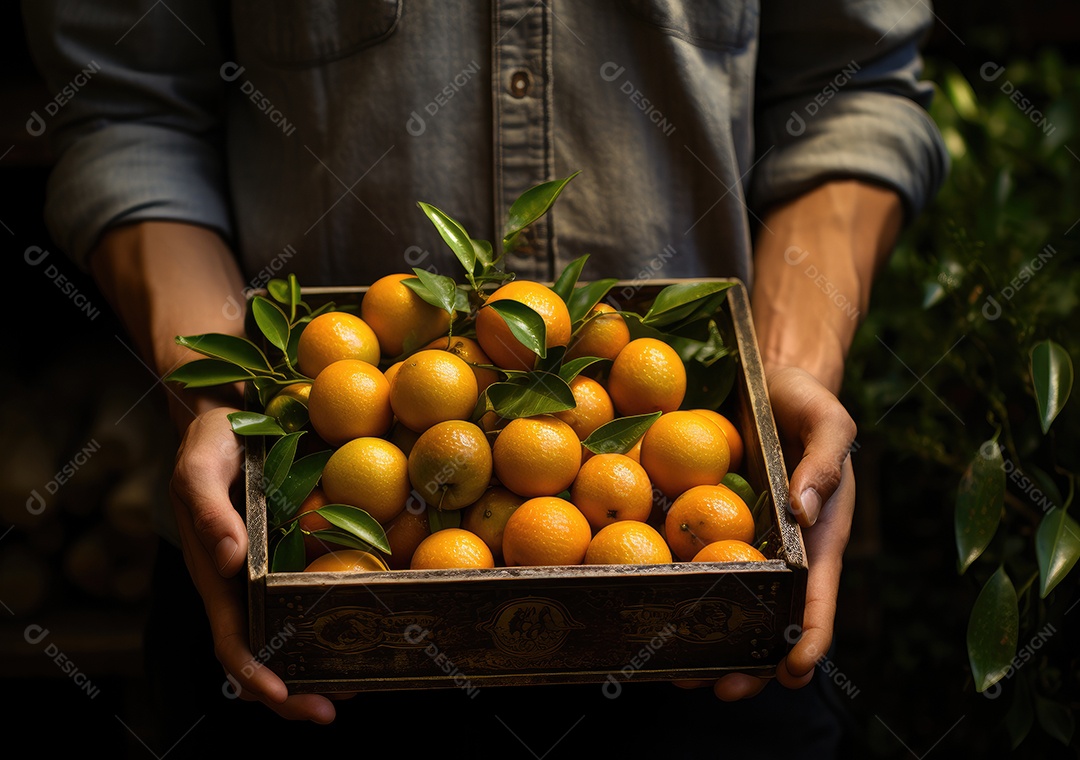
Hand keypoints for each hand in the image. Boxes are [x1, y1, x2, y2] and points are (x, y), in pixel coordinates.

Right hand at [170, 406, 337, 721]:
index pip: (229, 639)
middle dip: (293, 692)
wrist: (230, 416)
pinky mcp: (293, 555)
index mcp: (215, 574)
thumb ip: (207, 510)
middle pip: (262, 653)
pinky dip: (332, 622)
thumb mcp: (200, 465)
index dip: (253, 674)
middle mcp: (242, 584)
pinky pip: (311, 597)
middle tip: (336, 708)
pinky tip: (367, 627)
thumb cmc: (211, 441)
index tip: (282, 697)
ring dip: (318, 666)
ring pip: (290, 634)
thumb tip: (229, 561)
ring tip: (361, 683)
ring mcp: (268, 573)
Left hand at [676, 365, 855, 699]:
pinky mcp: (710, 528)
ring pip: (730, 608)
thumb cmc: (807, 404)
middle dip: (751, 666)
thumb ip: (824, 462)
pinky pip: (696, 566)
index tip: (791, 674)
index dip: (808, 643)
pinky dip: (679, 598)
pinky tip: (647, 615)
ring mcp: (746, 545)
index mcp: (818, 540)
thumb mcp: (829, 421)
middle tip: (719, 690)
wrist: (770, 380)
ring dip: (708, 647)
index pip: (819, 602)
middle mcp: (784, 555)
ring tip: (676, 674)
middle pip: (771, 624)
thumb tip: (802, 514)